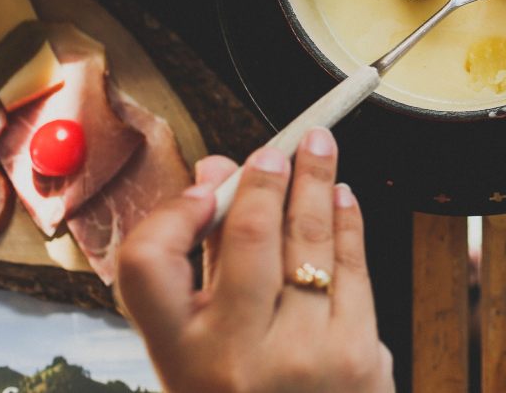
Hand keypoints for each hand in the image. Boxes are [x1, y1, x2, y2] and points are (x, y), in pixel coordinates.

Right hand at [117, 129, 394, 392]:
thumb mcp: (200, 351)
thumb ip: (202, 264)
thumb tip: (216, 174)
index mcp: (178, 358)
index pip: (147, 264)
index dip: (173, 212)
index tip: (207, 182)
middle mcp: (233, 358)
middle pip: (246, 235)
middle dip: (267, 177)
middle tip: (280, 145)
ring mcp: (301, 358)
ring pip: (310, 241)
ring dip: (317, 183)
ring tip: (320, 149)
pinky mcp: (358, 357)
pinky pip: (353, 268)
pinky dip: (348, 223)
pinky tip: (343, 198)